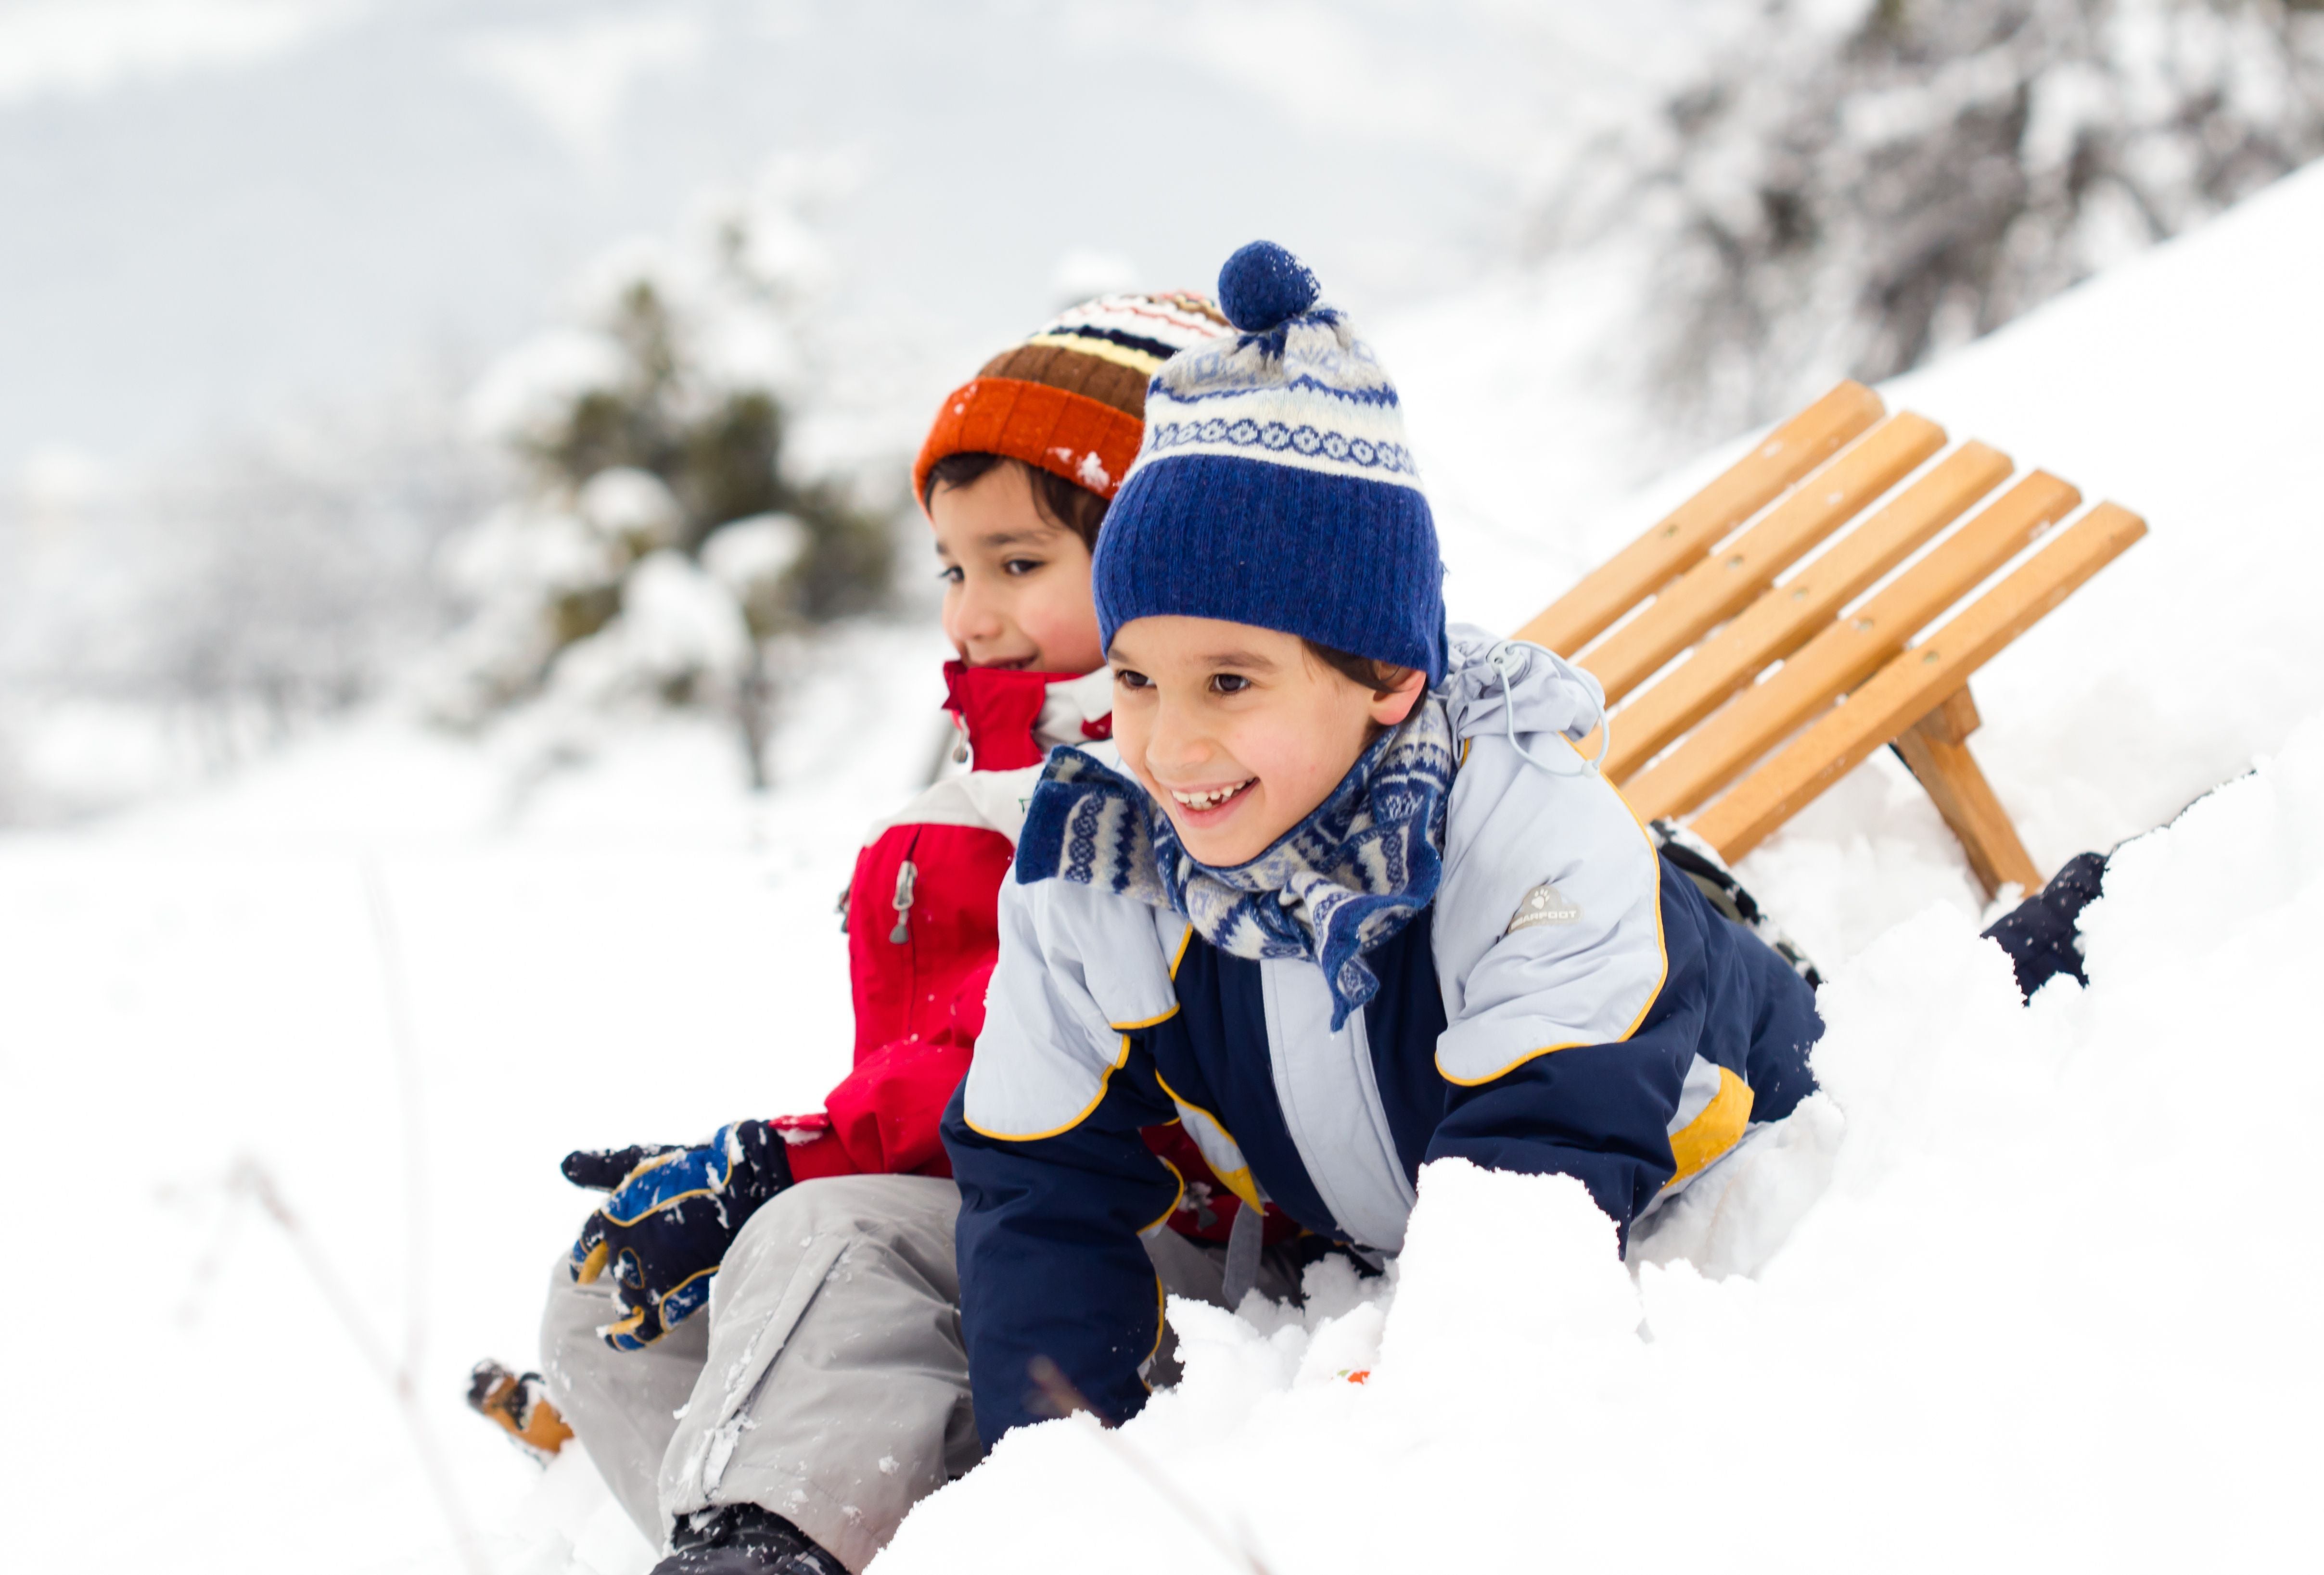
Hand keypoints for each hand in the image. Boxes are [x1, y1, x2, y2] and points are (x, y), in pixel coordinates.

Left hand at [566, 1121, 791, 1349]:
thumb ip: (601, 1167)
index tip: (583, 1273)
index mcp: (612, 1214)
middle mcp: (623, 1248)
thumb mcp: (641, 1162)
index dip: (586, 1258)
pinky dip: (626, 1338)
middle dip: (621, 1273)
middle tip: (626, 1283)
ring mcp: (646, 1274)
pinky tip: (614, 1340)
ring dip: (628, 1300)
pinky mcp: (670, 1297)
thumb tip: (563, 1164)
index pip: (588, 1242)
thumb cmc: (693, 1170)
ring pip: (627, 1297)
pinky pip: (642, 1329)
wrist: (741, 1192)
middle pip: (615, 1269)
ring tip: (631, 1306)